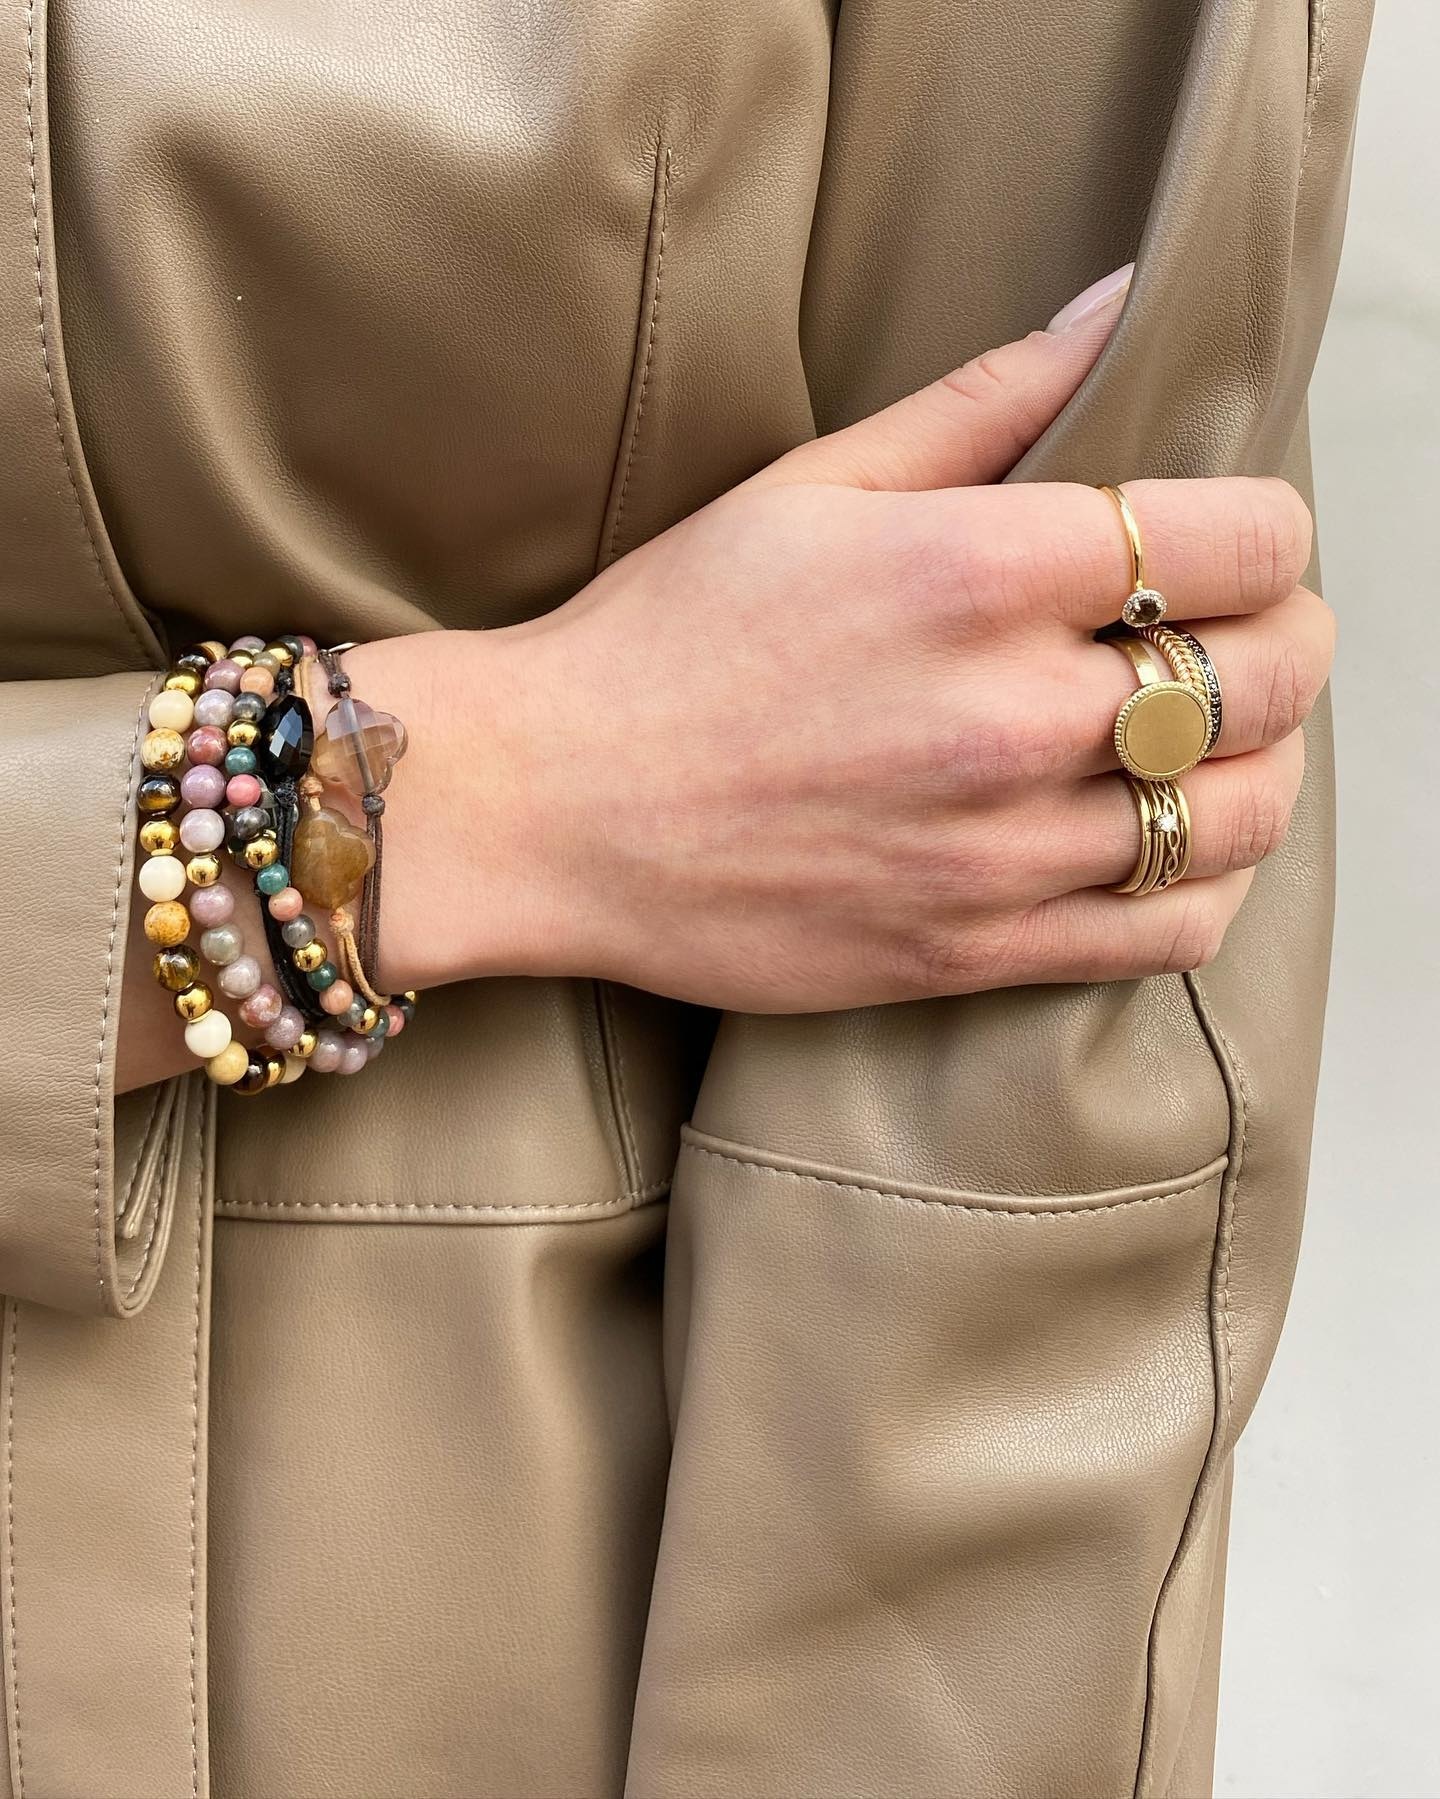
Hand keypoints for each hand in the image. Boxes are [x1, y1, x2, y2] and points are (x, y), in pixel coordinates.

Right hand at [356, 286, 1331, 1012]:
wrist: (548, 807)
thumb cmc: (666, 639)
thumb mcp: (807, 486)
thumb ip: (979, 401)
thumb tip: (1110, 308)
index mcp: (974, 572)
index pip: (1243, 541)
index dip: (1270, 533)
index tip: (1236, 545)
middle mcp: (1006, 715)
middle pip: (1267, 676)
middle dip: (1287, 641)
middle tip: (1249, 634)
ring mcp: (995, 850)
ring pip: (1239, 814)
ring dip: (1260, 766)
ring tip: (1212, 742)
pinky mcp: (969, 952)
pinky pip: (1168, 933)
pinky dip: (1206, 885)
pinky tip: (1168, 846)